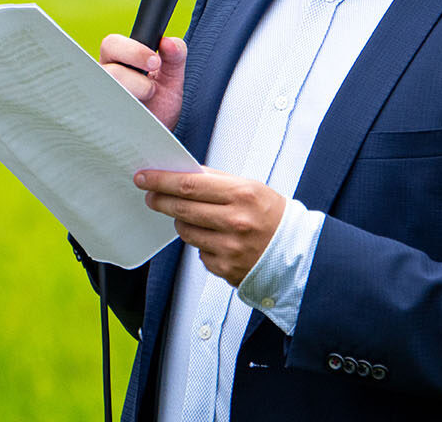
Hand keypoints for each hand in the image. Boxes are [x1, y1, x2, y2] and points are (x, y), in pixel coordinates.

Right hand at [99, 34, 185, 130]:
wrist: (155, 139)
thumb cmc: (160, 105)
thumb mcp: (172, 79)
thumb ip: (175, 56)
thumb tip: (169, 42)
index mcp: (117, 60)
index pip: (112, 44)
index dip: (133, 50)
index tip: (156, 61)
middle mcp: (102, 78)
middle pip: (106, 70)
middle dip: (133, 78)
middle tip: (152, 88)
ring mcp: (98, 100)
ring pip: (104, 92)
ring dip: (130, 97)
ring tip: (145, 105)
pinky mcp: (97, 122)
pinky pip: (102, 117)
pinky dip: (123, 116)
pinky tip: (135, 118)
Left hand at [135, 167, 285, 285]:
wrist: (296, 253)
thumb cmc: (273, 216)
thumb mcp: (250, 187)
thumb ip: (217, 180)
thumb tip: (185, 173)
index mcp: (242, 194)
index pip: (190, 184)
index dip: (162, 180)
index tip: (146, 177)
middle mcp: (235, 221)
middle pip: (182, 208)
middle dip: (160, 199)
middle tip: (150, 194)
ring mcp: (229, 248)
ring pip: (186, 231)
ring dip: (181, 221)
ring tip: (191, 216)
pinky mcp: (225, 268)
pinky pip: (199, 252)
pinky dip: (200, 243)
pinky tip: (214, 237)